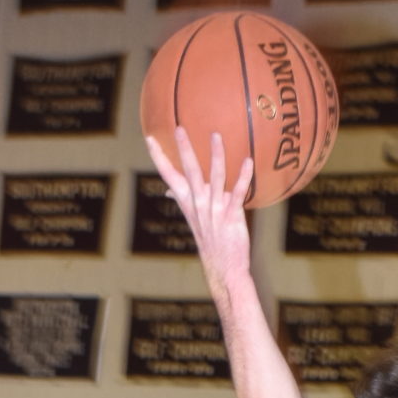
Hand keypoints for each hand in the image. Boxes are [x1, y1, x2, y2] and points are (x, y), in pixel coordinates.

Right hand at [143, 126, 253, 294]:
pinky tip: (248, 161)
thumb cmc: (211, 241)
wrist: (224, 268)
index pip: (168, 175)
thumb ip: (184, 201)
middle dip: (184, 149)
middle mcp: (198, 204)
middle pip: (189, 172)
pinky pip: (237, 192)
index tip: (149, 138)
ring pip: (214, 178)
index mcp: (188, 203)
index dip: (159, 157)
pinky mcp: (231, 216)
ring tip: (215, 136)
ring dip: (216, 156)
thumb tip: (170, 190)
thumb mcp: (194, 220)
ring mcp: (214, 210)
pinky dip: (243, 177)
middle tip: (179, 128)